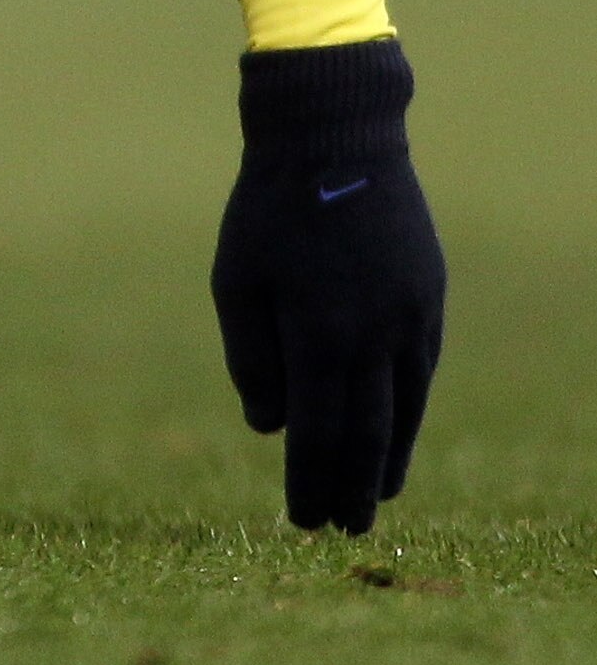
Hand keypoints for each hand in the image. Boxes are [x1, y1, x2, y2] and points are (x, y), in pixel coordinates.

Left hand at [211, 36, 444, 533]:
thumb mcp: (236, 280)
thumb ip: (252, 360)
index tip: (302, 520)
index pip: (319, 435)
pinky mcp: (428, 297)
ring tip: (375, 497)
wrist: (335, 135)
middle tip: (344, 529)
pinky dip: (407, 410)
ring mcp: (410, 317)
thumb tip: (271, 429)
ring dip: (388, 458)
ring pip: (405, 409)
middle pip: (369, 435)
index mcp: (322, 334)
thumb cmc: (269, 208)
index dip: (312, 482)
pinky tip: (395, 429)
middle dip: (354, 487)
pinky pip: (419, 370)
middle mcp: (376, 336)